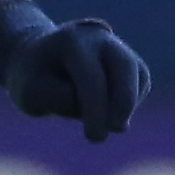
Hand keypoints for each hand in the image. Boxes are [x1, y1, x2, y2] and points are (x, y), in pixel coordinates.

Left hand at [2, 16, 149, 141]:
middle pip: (125, 67)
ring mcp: (117, 45)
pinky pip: (141, 82)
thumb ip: (63, 101)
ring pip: (139, 76)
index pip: (92, 78)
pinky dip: (131, 103)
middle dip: (123, 104)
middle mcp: (98, 37)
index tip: (94, 137)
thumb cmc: (34, 79)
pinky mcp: (129, 60)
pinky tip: (110, 114)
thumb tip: (110, 115)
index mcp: (70, 41)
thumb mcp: (32, 93)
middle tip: (109, 131)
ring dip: (126, 106)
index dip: (96, 110)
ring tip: (105, 124)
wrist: (38, 59)